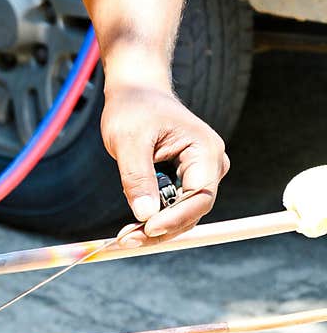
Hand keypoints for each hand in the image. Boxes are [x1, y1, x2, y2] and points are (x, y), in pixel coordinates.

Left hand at [100, 84, 229, 247]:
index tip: (147, 228)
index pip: (200, 195)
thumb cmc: (134, 108)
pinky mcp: (182, 182)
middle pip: (192, 211)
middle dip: (161, 229)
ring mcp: (198, 176)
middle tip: (126, 240)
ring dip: (154, 230)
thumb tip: (144, 214)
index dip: (176, 216)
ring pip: (182, 215)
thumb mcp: (129, 140)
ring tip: (124, 238)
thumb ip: (137, 176)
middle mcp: (209, 166)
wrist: (136, 92)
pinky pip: (172, 209)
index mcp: (204, 150)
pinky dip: (152, 221)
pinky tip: (130, 229)